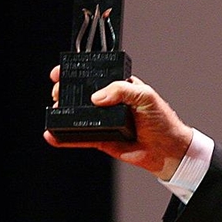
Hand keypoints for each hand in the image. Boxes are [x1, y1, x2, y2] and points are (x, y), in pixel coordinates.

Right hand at [47, 66, 193, 179]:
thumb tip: (96, 97)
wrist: (169, 150)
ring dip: (61, 112)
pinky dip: (65, 138)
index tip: (62, 72)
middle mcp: (110, 103)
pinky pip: (80, 138)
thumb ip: (122, 90)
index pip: (95, 76)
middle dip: (65, 91)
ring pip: (77, 116)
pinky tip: (52, 135)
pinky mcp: (102, 140)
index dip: (77, 72)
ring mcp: (104, 121)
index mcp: (121, 87)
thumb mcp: (146, 96)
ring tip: (54, 110)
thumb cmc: (163, 121)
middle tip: (58, 93)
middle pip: (81, 94)